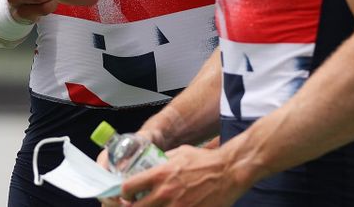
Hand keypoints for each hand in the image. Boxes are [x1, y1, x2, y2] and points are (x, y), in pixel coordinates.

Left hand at [118, 145, 243, 206]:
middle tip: (137, 205)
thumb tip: (149, 166)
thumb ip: (162, 161)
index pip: (128, 187)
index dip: (124, 193)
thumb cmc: (205, 160)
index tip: (128, 195)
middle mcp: (165, 192)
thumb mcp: (179, 153)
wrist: (229, 171)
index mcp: (159, 174)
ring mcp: (177, 206)